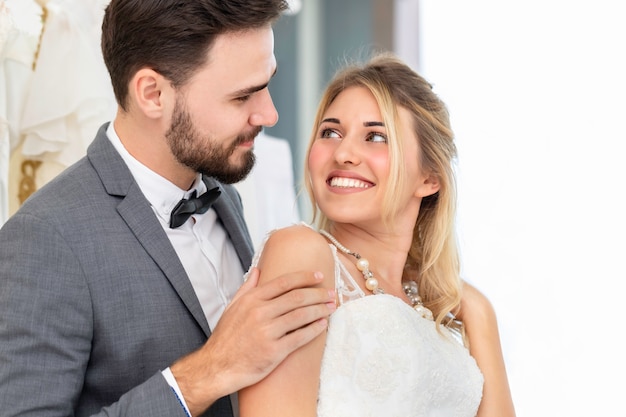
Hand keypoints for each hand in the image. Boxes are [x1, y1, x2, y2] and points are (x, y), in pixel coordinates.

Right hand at [170, 268, 334, 415]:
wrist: (216, 367)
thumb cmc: (225, 338)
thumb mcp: (231, 308)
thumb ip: (247, 288)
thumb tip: (258, 270)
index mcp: (252, 300)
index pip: (284, 282)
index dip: (305, 277)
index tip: (319, 277)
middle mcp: (260, 313)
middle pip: (297, 297)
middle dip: (318, 294)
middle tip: (332, 293)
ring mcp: (267, 332)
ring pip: (302, 315)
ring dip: (321, 310)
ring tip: (332, 307)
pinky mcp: (274, 351)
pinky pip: (300, 337)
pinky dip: (315, 329)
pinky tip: (323, 325)